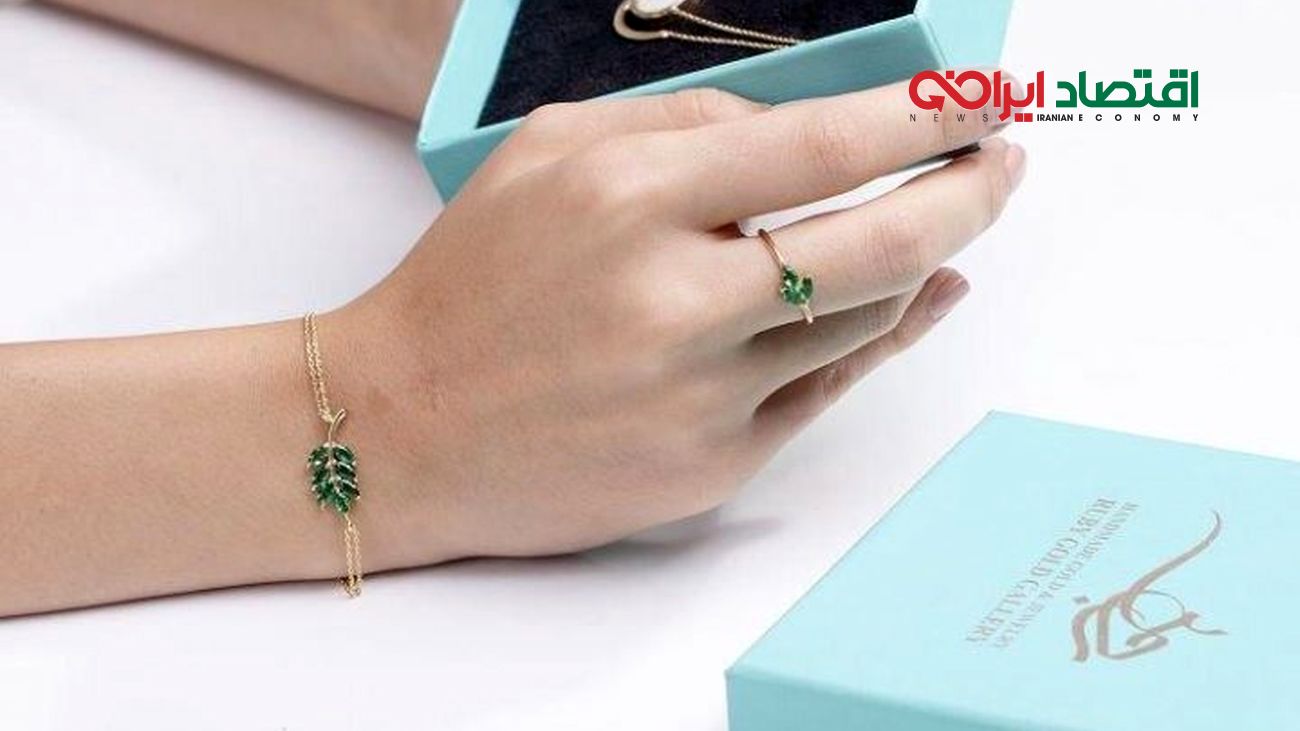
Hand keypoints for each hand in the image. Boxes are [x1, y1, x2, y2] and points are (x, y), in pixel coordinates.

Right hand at [344, 80, 1024, 565]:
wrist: (401, 429)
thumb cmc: (471, 281)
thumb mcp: (551, 155)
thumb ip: (684, 122)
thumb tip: (814, 126)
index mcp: (629, 200)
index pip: (825, 144)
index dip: (926, 116)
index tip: (976, 97)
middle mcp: (672, 301)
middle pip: (883, 241)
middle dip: (972, 191)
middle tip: (1005, 162)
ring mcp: (698, 396)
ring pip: (864, 318)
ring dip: (931, 260)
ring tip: (954, 219)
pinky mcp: (709, 466)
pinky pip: (829, 388)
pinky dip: (887, 334)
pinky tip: (921, 299)